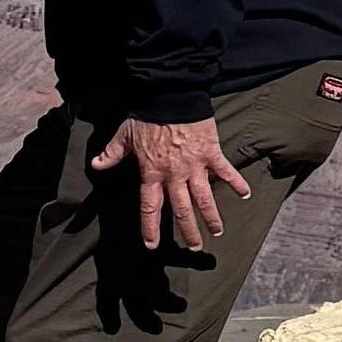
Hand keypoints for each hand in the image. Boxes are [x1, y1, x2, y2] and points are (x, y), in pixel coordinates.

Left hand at [97, 110, 248, 255]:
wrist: (170, 95)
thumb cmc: (146, 115)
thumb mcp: (125, 135)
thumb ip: (111, 153)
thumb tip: (96, 164)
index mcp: (152, 173)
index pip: (150, 207)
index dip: (151, 227)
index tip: (153, 245)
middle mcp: (174, 174)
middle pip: (181, 209)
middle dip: (188, 231)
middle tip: (194, 246)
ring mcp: (194, 165)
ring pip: (204, 198)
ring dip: (211, 217)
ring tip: (217, 232)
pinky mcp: (210, 153)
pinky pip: (225, 171)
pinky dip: (236, 182)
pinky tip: (246, 194)